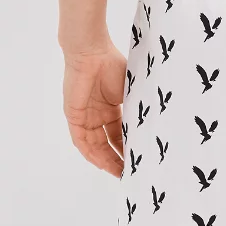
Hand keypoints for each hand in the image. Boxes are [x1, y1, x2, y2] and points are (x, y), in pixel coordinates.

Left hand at [63, 43, 126, 176]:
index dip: (127, 150)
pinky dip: (90, 153)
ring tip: (118, 173)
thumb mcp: (130, 93)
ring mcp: (85, 116)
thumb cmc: (113, 64)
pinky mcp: (74, 115)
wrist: (92, 52)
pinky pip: (80, 140)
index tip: (138, 163)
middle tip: (130, 174)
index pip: (119, 136)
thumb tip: (151, 129)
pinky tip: (101, 164)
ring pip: (94, 146)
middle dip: (117, 160)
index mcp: (111, 108)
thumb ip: (136, 110)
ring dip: (105, 160)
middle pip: (106, 144)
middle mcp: (97, 115)